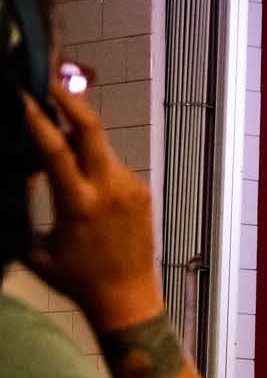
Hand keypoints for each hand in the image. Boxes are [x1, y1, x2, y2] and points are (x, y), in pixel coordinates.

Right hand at [18, 88, 164, 329]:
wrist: (128, 298)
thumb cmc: (75, 279)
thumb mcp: (35, 247)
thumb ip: (21, 209)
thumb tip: (14, 176)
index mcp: (78, 204)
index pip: (55, 149)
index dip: (37, 120)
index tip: (21, 96)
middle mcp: (108, 189)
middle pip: (91, 129)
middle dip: (69, 99)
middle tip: (46, 79)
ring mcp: (130, 188)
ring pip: (99, 147)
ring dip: (76, 134)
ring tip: (53, 124)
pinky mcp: (141, 192)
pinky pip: (111, 165)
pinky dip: (92, 159)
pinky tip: (78, 167)